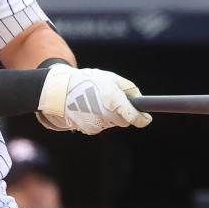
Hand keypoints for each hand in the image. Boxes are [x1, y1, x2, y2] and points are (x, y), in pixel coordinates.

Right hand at [36, 64, 151, 133]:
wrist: (61, 91)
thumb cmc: (88, 81)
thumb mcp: (111, 78)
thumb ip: (128, 88)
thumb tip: (139, 100)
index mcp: (114, 101)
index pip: (134, 117)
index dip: (143, 119)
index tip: (147, 118)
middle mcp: (106, 115)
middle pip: (124, 121)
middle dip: (123, 113)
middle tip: (115, 102)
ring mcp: (97, 124)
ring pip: (112, 124)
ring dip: (110, 116)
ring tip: (98, 102)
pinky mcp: (89, 129)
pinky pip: (100, 126)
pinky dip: (99, 119)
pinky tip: (90, 108)